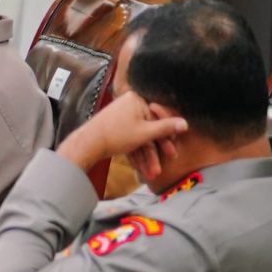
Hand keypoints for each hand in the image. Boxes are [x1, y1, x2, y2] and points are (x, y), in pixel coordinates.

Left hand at [59, 89, 190, 183]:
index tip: (175, 143)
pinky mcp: (114, 128)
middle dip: (158, 147)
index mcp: (137, 99)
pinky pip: (129, 139)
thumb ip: (166, 128)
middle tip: (170, 157)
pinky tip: (142, 169)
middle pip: (150, 127)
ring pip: (139, 136)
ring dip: (147, 155)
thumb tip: (185, 123)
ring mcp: (120, 117)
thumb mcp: (146, 133)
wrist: (85, 145)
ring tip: (153, 172)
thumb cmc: (116, 135)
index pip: (160, 114)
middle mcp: (129, 105)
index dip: (169, 130)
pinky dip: (135, 153)